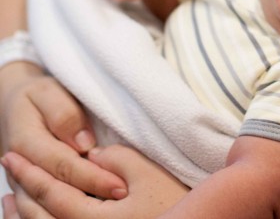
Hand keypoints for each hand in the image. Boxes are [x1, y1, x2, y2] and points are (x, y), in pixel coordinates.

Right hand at [0, 63, 126, 199]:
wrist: (14, 107)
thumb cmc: (37, 96)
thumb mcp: (48, 92)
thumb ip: (64, 114)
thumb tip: (84, 143)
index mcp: (24, 143)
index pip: (62, 166)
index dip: (92, 176)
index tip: (118, 183)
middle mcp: (20, 170)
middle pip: (58, 190)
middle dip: (92, 193)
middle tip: (123, 194)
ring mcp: (23, 185)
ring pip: (50, 206)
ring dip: (81, 206)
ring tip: (113, 202)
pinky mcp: (30, 192)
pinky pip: (47, 209)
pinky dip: (68, 210)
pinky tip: (93, 206)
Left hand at [2, 145, 187, 218]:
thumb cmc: (174, 197)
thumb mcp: (146, 172)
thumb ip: (114, 160)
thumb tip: (89, 156)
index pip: (54, 195)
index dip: (31, 174)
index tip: (12, 155)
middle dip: (20, 193)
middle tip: (7, 166)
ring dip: (22, 216)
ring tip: (6, 198)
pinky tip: (33, 217)